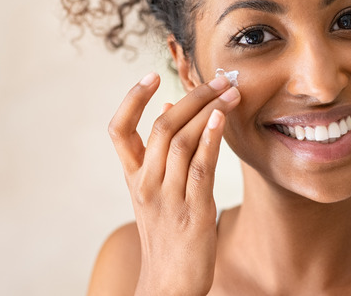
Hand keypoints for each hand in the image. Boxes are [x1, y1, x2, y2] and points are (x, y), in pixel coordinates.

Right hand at [108, 72, 240, 295]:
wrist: (168, 283)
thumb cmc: (166, 233)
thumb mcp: (154, 192)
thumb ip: (158, 153)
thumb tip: (168, 109)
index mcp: (134, 177)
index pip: (119, 130)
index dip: (132, 99)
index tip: (151, 76)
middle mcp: (146, 184)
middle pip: (162, 127)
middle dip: (192, 97)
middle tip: (219, 79)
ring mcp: (169, 198)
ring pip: (183, 142)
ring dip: (209, 111)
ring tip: (231, 92)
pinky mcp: (194, 212)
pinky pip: (201, 168)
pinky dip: (210, 139)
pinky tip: (221, 119)